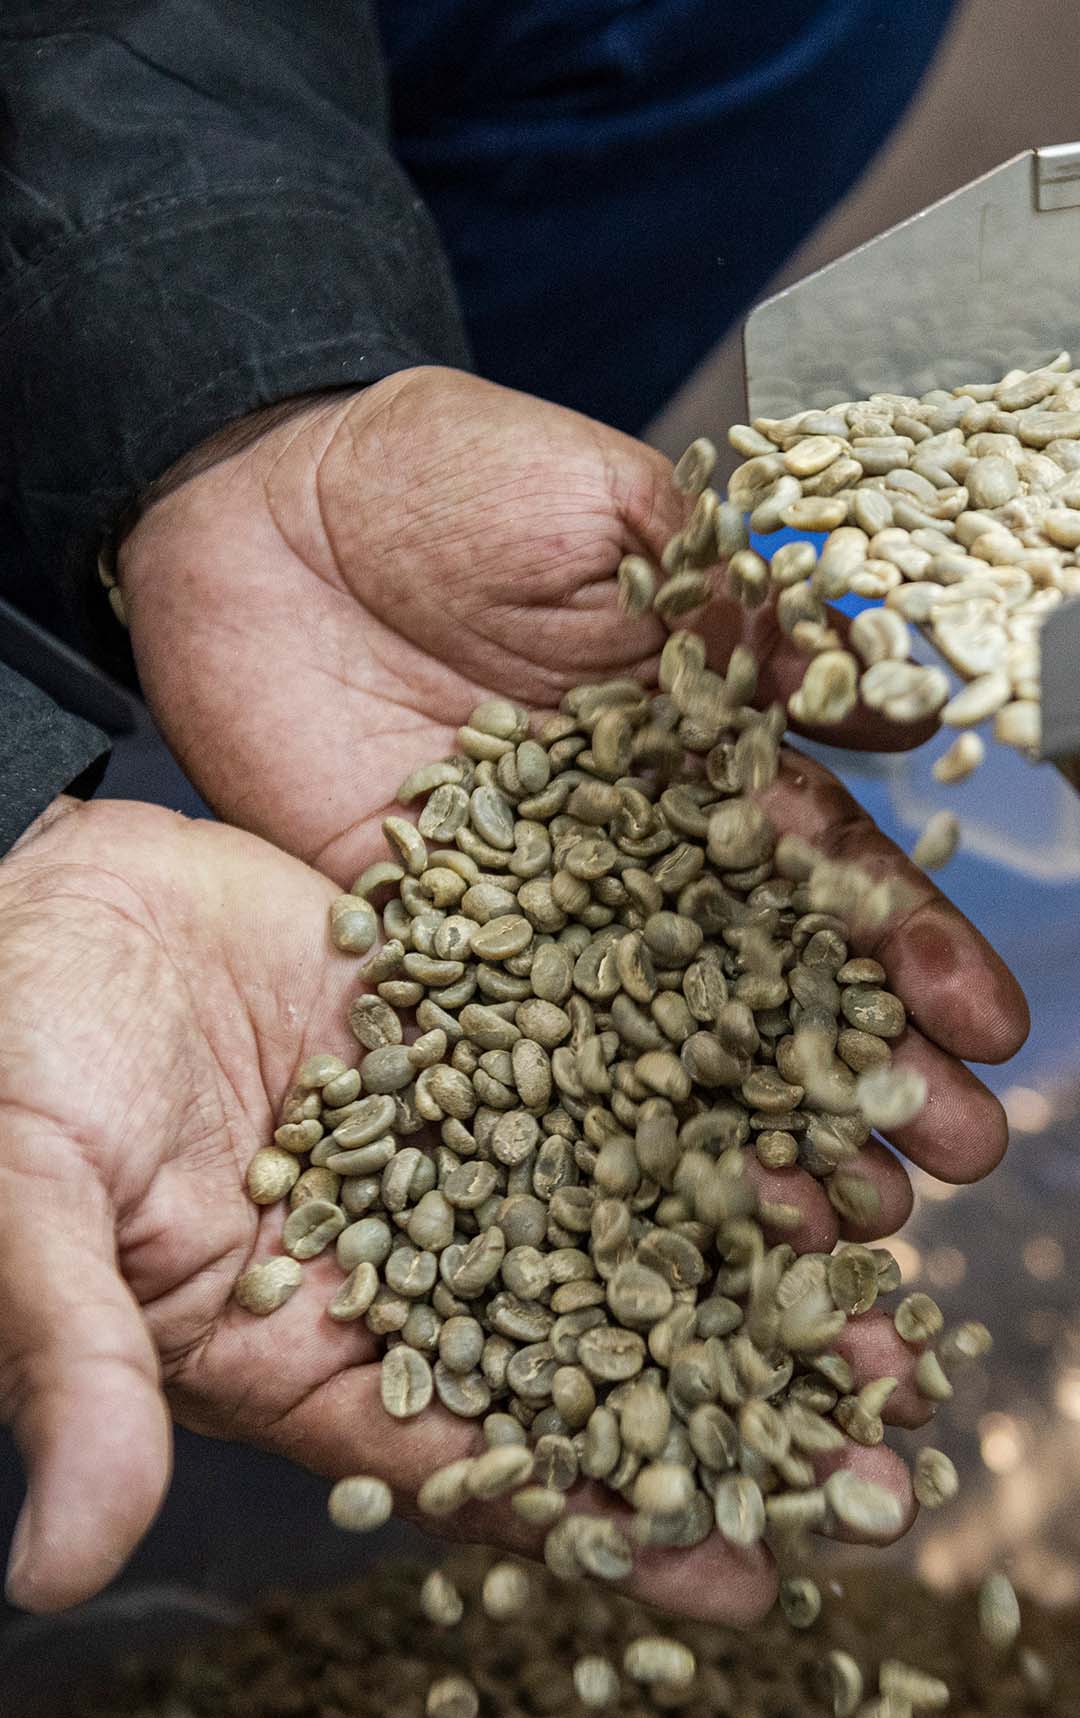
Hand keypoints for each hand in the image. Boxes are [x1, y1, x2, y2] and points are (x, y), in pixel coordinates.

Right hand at [0, 797, 1016, 1624]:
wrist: (34, 898)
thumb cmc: (7, 1064)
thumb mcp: (31, 1212)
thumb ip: (78, 1368)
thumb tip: (56, 1566)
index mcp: (298, 1340)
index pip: (471, 1462)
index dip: (602, 1524)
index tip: (747, 1578)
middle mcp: (398, 1251)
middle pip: (581, 1350)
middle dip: (723, 1409)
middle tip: (877, 1462)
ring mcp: (446, 1133)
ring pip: (613, 1211)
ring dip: (738, 1258)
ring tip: (876, 1295)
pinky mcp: (469, 1021)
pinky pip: (598, 1062)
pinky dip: (694, 1098)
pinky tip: (793, 1120)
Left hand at [119, 368, 1027, 1209]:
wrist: (260, 505)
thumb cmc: (446, 478)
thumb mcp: (614, 515)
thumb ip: (737, 613)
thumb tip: (890, 706)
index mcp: (695, 747)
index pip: (819, 861)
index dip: (903, 942)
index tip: (984, 1024)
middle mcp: (626, 848)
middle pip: (759, 976)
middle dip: (860, 1067)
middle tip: (955, 1154)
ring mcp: (528, 908)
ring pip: (655, 1038)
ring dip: (750, 1129)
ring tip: (850, 1219)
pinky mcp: (420, 944)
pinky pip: (506, 1051)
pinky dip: (578, 1132)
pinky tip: (658, 1209)